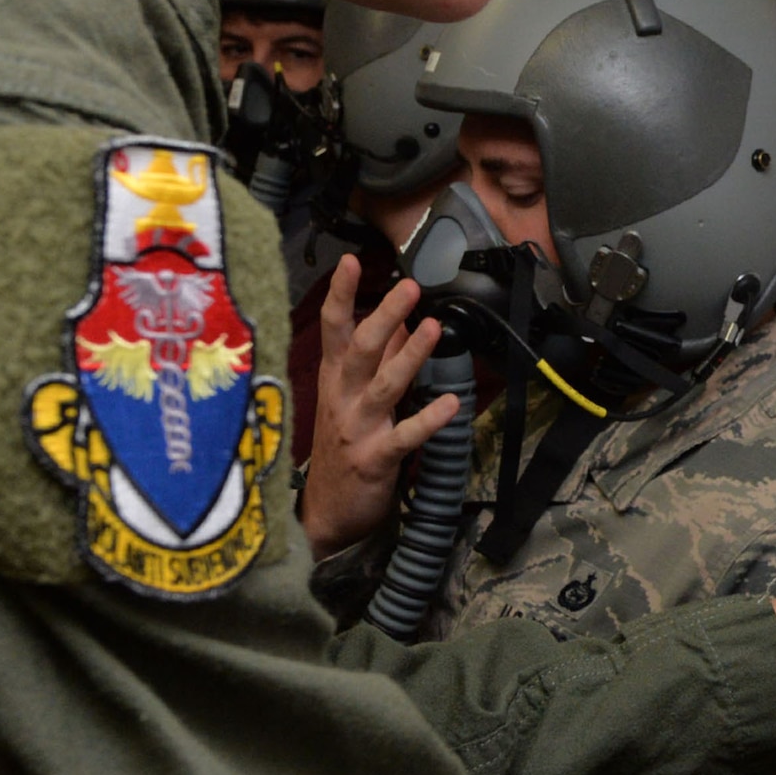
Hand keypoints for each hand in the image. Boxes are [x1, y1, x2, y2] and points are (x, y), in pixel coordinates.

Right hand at [298, 256, 461, 560]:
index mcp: (334, 378)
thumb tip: (402, 320)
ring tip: (432, 328)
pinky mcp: (375, 459)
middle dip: (384, 316)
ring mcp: (357, 428)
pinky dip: (428, 420)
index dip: (340, 295)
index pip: (334, 329)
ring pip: (384, 386)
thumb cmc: (341, 445)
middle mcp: (342, 398)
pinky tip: (450, 404)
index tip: (351, 261)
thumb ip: (376, 359)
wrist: (324, 513)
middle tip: (409, 286)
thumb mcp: (350, 396)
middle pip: (360, 350)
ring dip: (409, 356)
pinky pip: (405, 437)